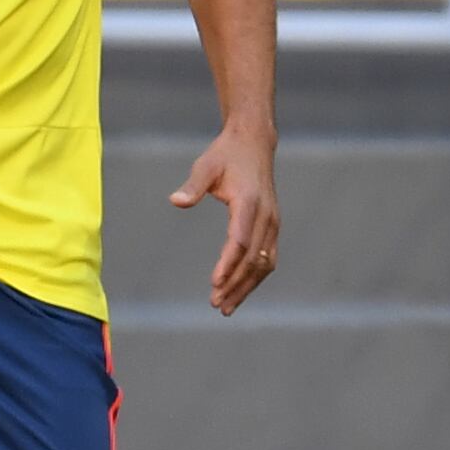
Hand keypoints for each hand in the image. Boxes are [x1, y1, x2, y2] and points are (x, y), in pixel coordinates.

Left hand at [170, 123, 280, 315]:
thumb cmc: (225, 155)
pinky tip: (240, 291)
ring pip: (263, 263)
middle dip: (235, 284)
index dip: (228, 264)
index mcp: (249, 202)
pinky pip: (267, 258)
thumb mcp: (205, 165)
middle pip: (252, 259)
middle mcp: (266, 215)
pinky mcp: (273, 226)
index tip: (214, 282)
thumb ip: (193, 186)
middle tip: (216, 304)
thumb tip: (176, 201)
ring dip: (246, 287)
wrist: (254, 143)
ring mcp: (273, 222)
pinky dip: (255, 277)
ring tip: (226, 306)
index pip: (240, 240)